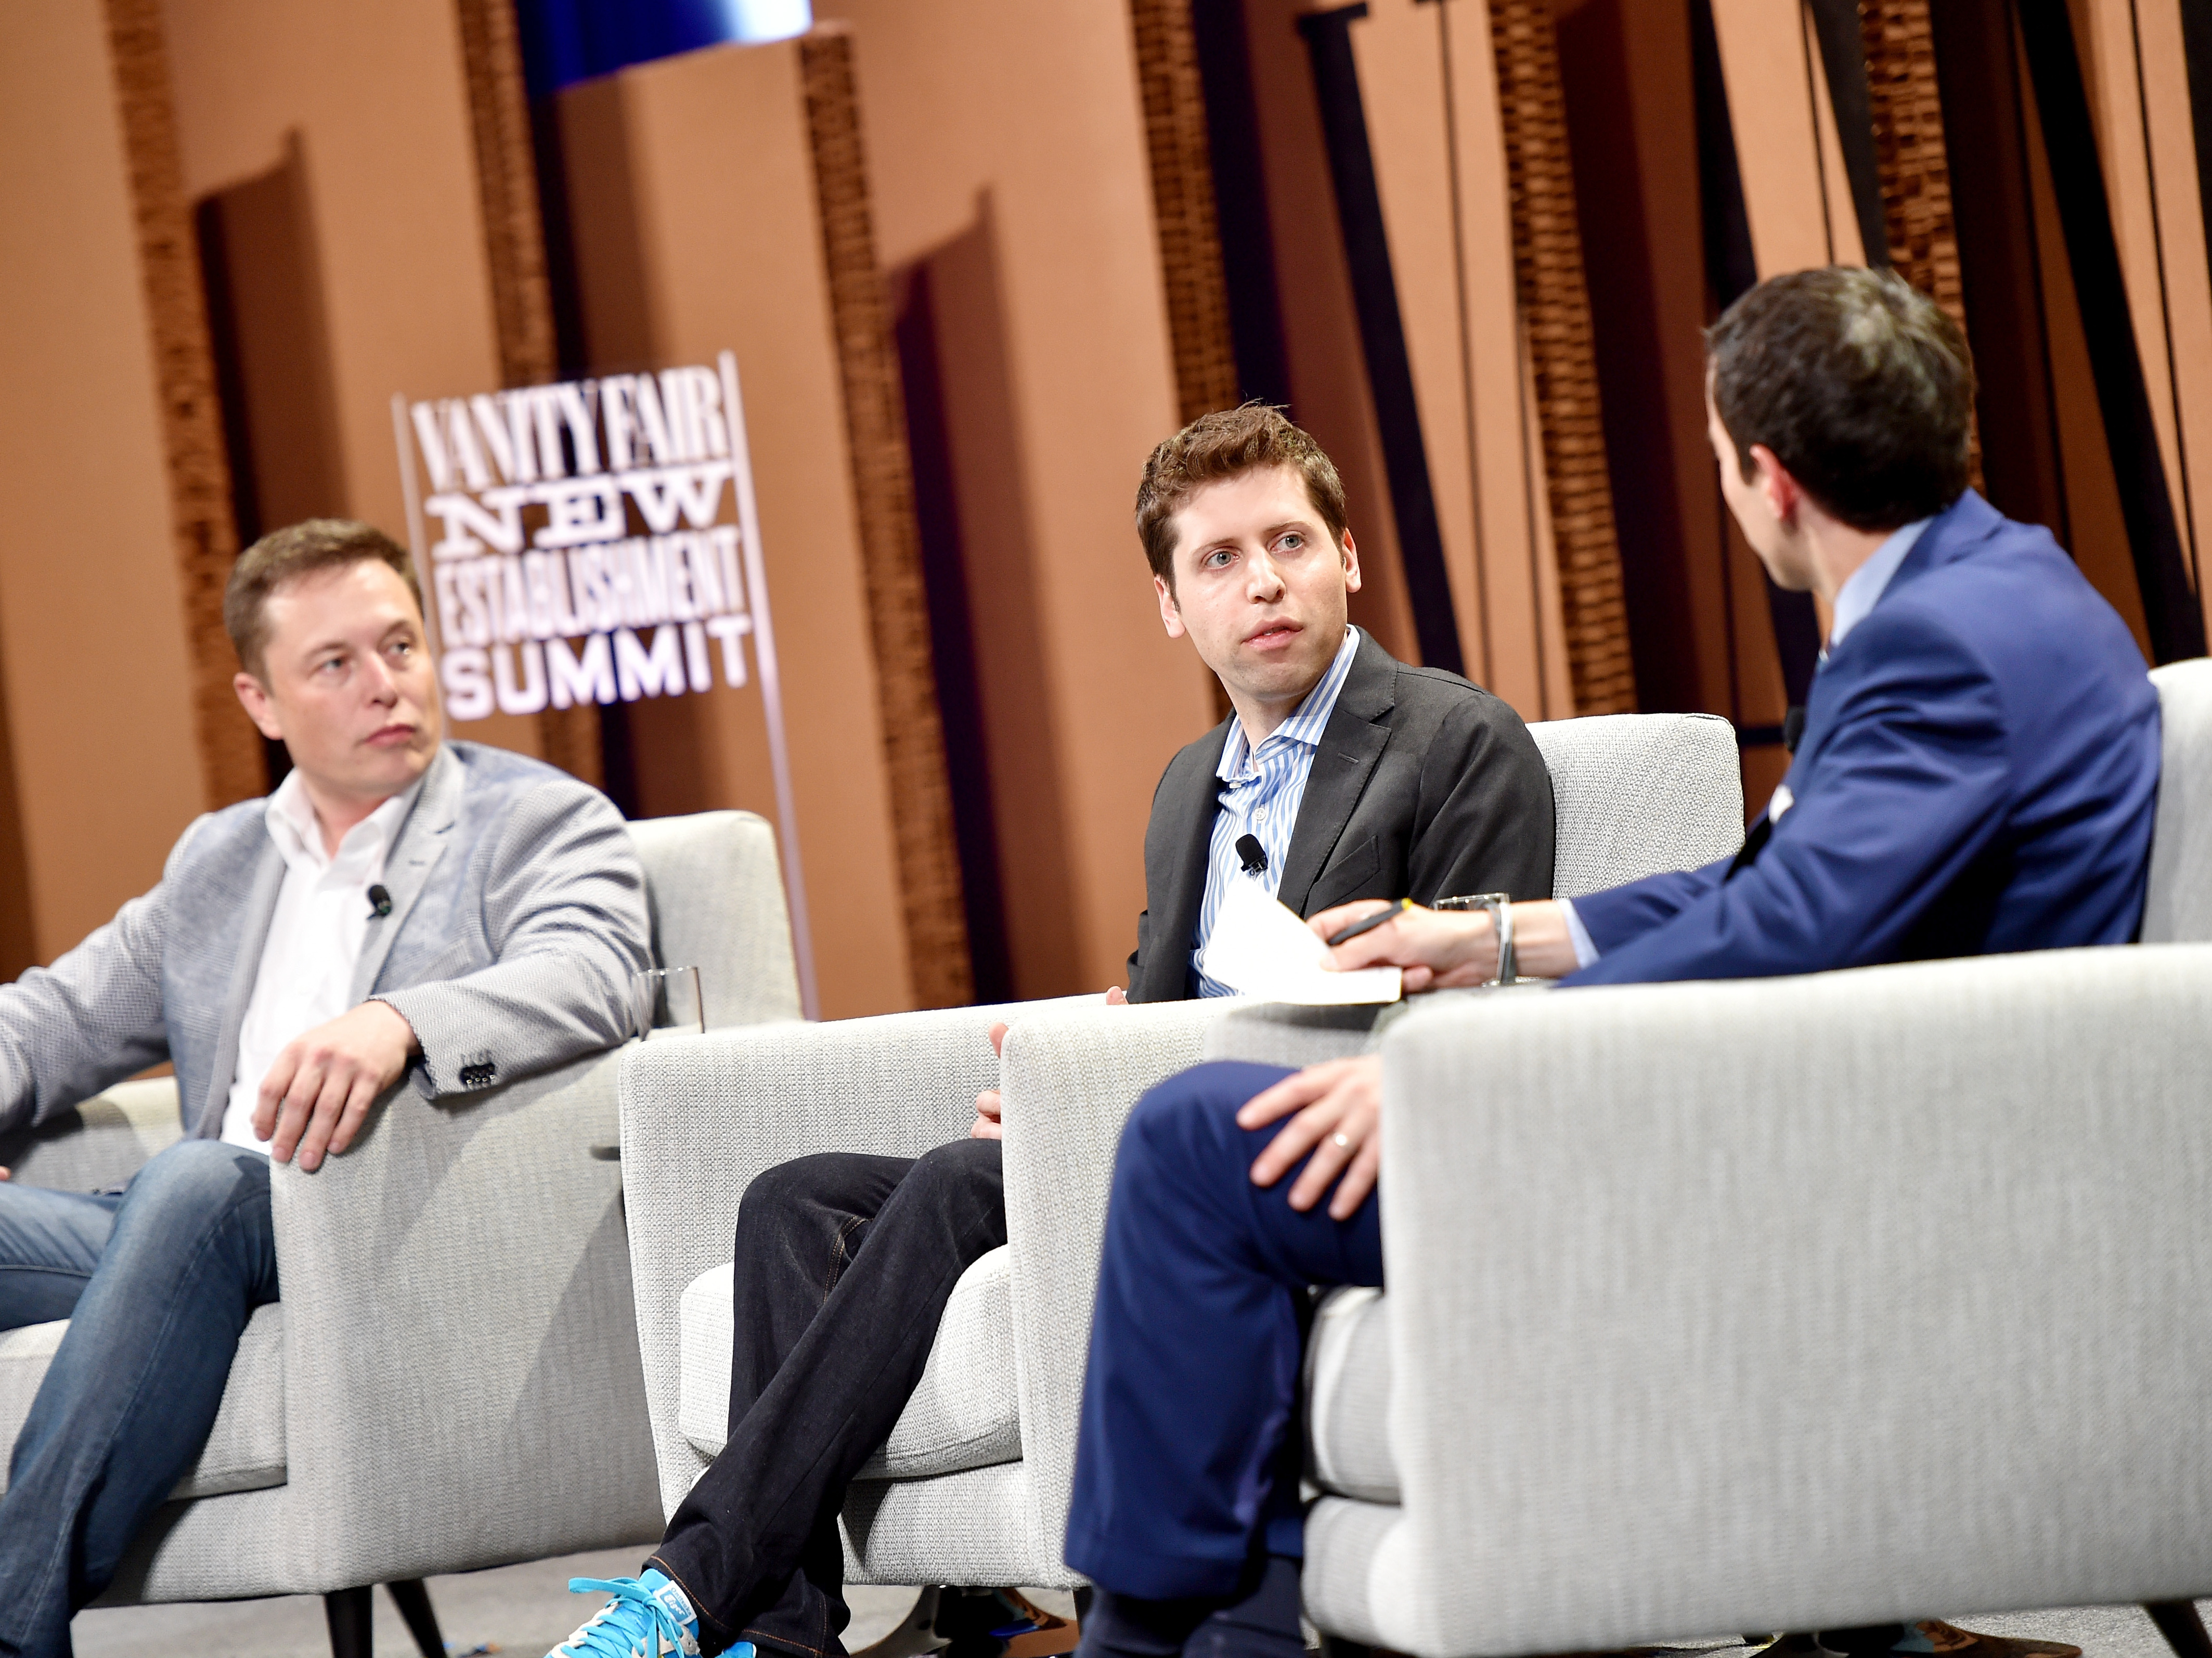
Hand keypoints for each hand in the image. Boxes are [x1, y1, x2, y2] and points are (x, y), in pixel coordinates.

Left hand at [255, 1000, 419, 1170]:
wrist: (383, 1021)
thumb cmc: (337, 1043)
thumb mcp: (305, 1052)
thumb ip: (284, 1080)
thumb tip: (258, 1120)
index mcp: (297, 1050)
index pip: (272, 1086)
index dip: (264, 1115)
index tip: (262, 1137)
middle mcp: (320, 1055)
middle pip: (299, 1101)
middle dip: (288, 1134)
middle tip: (282, 1158)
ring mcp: (347, 1065)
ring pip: (327, 1109)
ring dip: (316, 1139)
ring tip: (308, 1162)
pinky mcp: (372, 1074)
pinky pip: (356, 1108)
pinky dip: (345, 1131)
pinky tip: (336, 1147)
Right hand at [971, 987, 1127, 1140]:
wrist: (1101, 1150)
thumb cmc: (1101, 1106)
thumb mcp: (1109, 1064)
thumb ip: (1113, 1026)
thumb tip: (1116, 991)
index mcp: (1038, 1077)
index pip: (1014, 1054)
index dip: (1004, 1040)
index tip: (999, 1028)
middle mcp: (1020, 1096)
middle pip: (995, 1082)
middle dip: (998, 1087)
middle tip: (1010, 1097)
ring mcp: (1008, 1119)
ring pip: (984, 1105)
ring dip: (993, 1107)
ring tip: (1011, 1116)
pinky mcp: (1002, 1144)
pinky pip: (979, 1132)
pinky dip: (987, 1132)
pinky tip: (1004, 1136)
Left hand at [1237, 1055, 1382, 1219]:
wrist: (1443, 1070)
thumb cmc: (1392, 1075)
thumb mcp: (1358, 1067)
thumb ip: (1327, 1081)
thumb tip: (1291, 1093)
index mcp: (1340, 1074)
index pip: (1296, 1088)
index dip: (1268, 1104)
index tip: (1242, 1121)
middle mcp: (1354, 1094)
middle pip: (1308, 1125)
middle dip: (1282, 1153)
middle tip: (1259, 1177)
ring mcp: (1375, 1117)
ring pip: (1336, 1151)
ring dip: (1314, 1178)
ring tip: (1296, 1202)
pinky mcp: (1397, 1138)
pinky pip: (1370, 1168)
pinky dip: (1352, 1190)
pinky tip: (1337, 1210)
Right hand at [1310, 898, 1581, 985]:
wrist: (1476, 953)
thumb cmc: (1438, 933)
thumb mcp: (1390, 937)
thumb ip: (1354, 951)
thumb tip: (1325, 963)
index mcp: (1363, 919)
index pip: (1323, 928)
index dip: (1310, 944)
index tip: (1303, 962)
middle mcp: (1370, 940)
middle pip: (1338, 961)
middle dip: (1350, 973)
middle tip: (1358, 977)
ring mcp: (1383, 961)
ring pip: (1362, 982)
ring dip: (1385, 980)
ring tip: (1408, 969)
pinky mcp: (1396, 981)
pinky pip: (1385, 991)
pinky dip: (1404, 985)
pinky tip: (1422, 974)